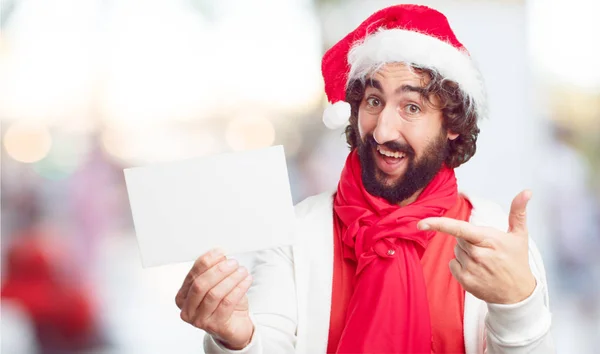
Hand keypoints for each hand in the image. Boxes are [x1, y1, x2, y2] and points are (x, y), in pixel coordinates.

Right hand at [175, 248, 253, 348]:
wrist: (235, 326)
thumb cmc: (224, 304)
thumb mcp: (216, 285)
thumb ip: (215, 271)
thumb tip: (220, 255)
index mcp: (182, 297)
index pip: (192, 275)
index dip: (206, 261)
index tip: (220, 252)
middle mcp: (187, 310)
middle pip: (201, 285)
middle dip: (218, 270)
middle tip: (233, 263)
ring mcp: (200, 320)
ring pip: (214, 294)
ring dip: (231, 279)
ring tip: (242, 271)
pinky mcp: (215, 326)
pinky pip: (227, 303)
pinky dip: (238, 289)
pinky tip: (246, 281)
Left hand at [418, 190, 536, 303]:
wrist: (517, 295)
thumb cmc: (517, 261)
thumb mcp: (519, 235)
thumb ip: (518, 212)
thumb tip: (526, 191)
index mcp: (489, 240)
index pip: (459, 229)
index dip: (439, 224)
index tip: (421, 223)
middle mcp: (478, 255)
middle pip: (458, 239)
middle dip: (468, 240)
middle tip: (487, 250)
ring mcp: (471, 269)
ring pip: (456, 251)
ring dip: (465, 253)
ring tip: (484, 261)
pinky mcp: (465, 281)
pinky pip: (452, 265)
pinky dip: (460, 265)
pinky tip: (477, 270)